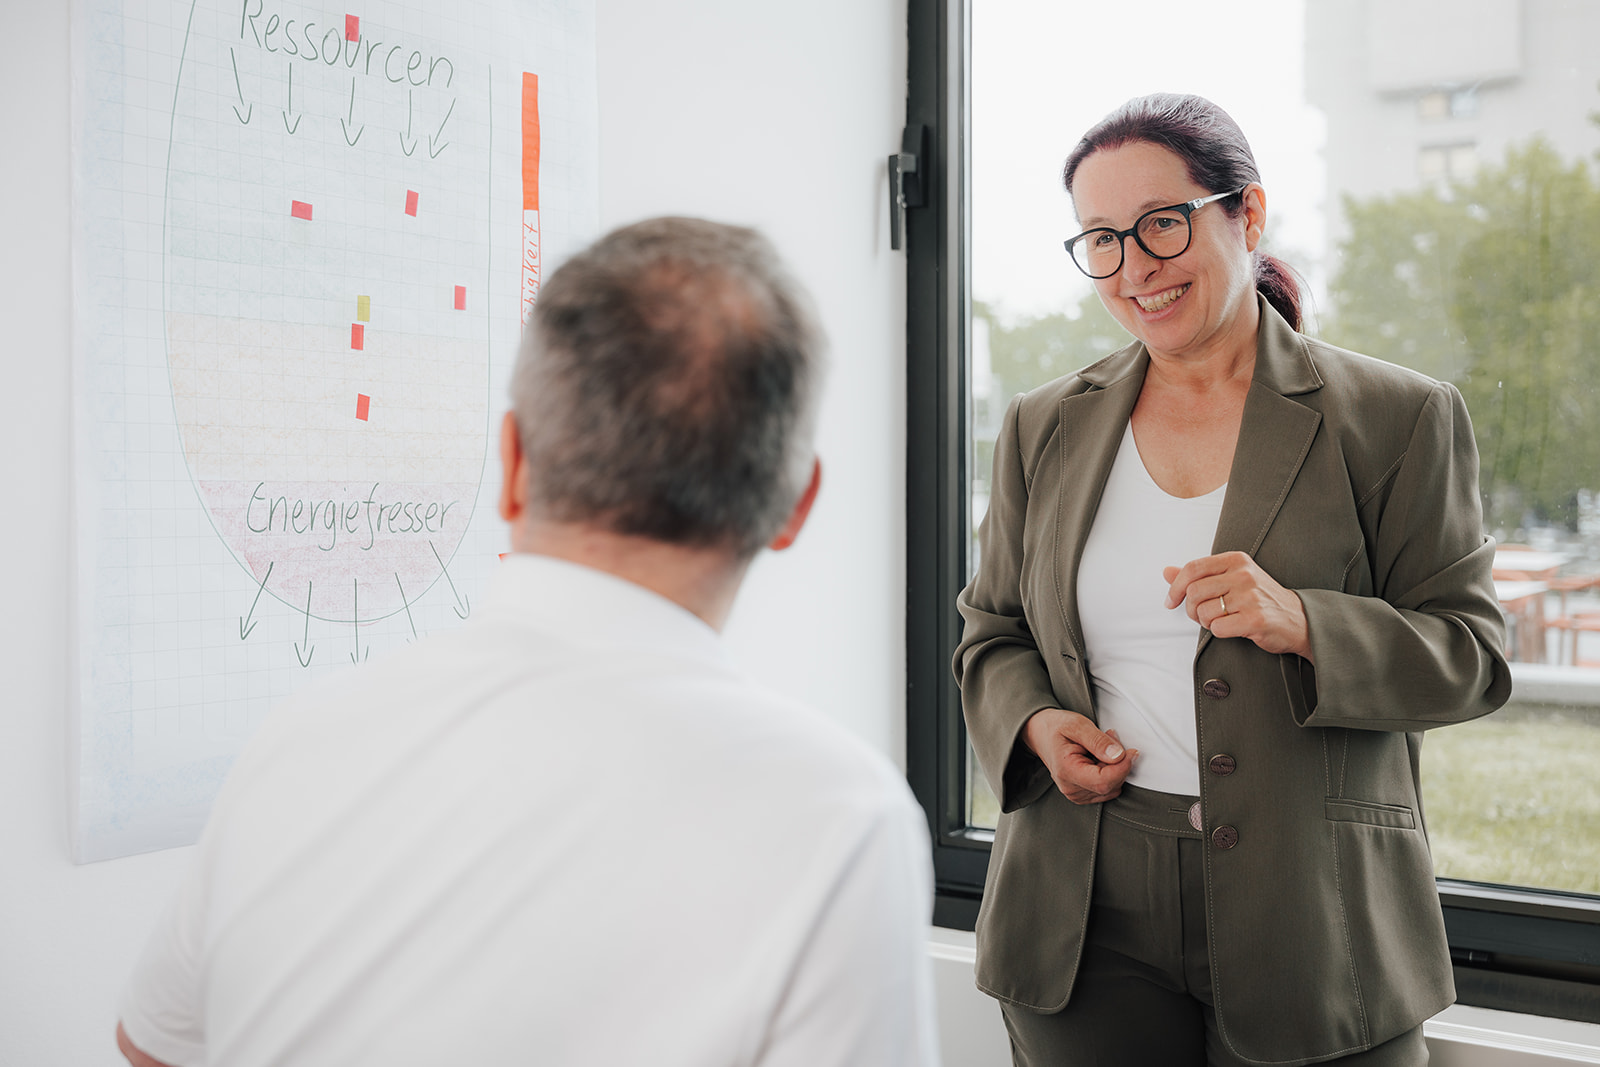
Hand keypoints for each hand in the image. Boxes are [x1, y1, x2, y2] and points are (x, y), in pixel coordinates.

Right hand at [1022, 708, 1137, 803]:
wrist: (1039, 732)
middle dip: (1120, 764)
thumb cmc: (1056, 727)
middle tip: (1112, 738)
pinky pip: (1107, 789)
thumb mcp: (1077, 725)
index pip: (1104, 781)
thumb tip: (1118, 756)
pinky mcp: (1082, 794)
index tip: (1132, 751)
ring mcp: (1076, 794)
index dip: (1123, 768)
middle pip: (1110, 786)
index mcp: (1066, 771)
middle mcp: (1070, 788)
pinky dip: (1110, 773)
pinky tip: (1100, 758)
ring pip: (1111, 788)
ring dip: (1115, 768)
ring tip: (1102, 746)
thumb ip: (1098, 741)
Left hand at [1163, 551, 1313, 661]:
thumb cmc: (1259, 599)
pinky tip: (1232, 628)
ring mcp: (1250, 596)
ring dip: (1205, 622)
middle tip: (1199, 616)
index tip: (1170, 602)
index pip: (1192, 568)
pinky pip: (1217, 628)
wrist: (1298, 619)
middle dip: (1190, 609)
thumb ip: (1199, 575)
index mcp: (1236, 560)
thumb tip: (1166, 571)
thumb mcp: (1231, 578)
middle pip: (1193, 592)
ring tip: (1221, 620)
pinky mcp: (1255, 619)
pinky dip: (1218, 632)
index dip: (1175, 587)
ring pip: (1203, 612)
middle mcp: (1243, 575)